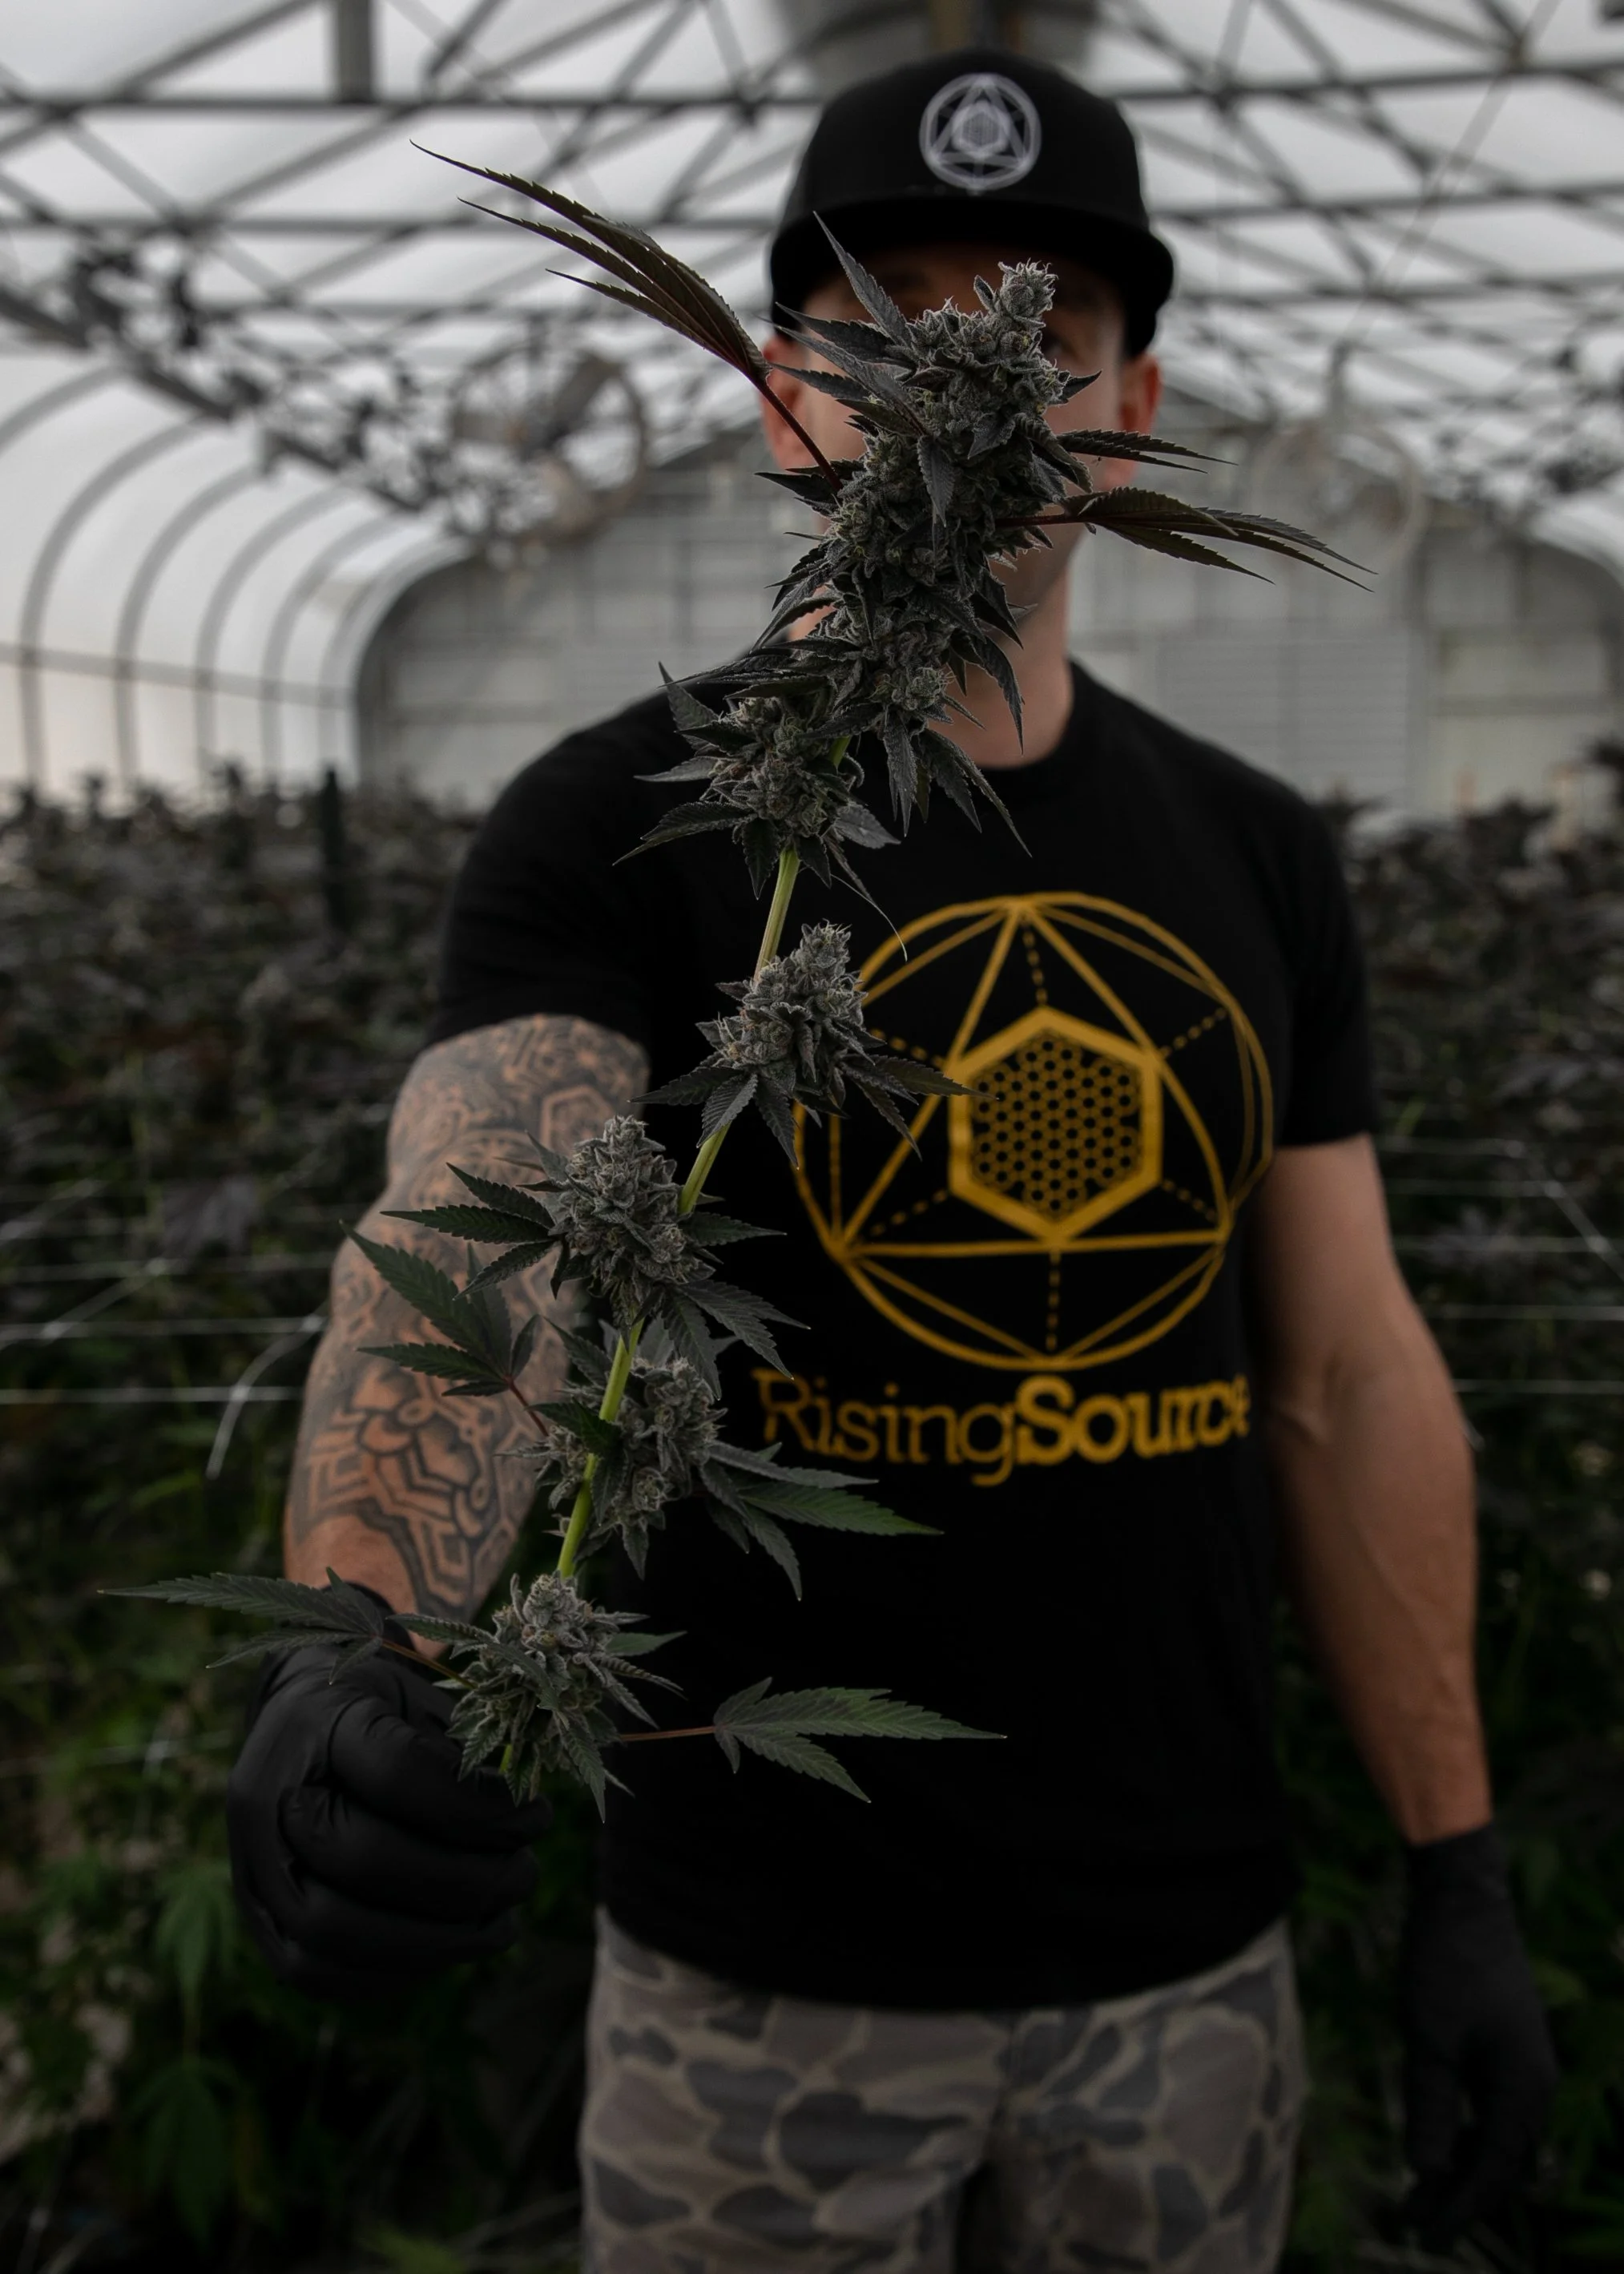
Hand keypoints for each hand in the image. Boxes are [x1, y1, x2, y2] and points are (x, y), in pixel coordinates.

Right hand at [226, 1611, 551, 2000]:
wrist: (301, 1728)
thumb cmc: (383, 1708)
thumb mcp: (425, 1693)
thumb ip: (467, 1743)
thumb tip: (526, 1813)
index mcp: (314, 1721)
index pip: (396, 1773)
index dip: (478, 1806)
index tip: (536, 1814)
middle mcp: (268, 1798)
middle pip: (363, 1859)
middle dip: (463, 1879)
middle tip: (525, 1873)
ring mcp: (254, 1866)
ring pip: (335, 1931)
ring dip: (438, 1938)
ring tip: (504, 1919)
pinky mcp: (262, 1924)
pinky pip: (322, 1973)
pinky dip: (400, 1969)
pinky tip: (458, 1943)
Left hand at [1399, 1823, 1556, 2249]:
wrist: (1464, 1897)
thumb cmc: (1444, 1963)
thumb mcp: (1428, 2039)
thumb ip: (1428, 2107)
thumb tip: (1425, 2172)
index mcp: (1523, 2089)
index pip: (1493, 2172)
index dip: (1460, 2210)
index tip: (1424, 2239)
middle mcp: (1535, 2085)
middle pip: (1502, 2164)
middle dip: (1462, 2197)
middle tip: (1412, 2223)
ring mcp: (1525, 2066)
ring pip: (1499, 2139)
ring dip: (1463, 2166)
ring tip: (1416, 2190)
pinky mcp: (1508, 2049)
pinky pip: (1494, 2111)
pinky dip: (1466, 2133)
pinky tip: (1435, 2141)